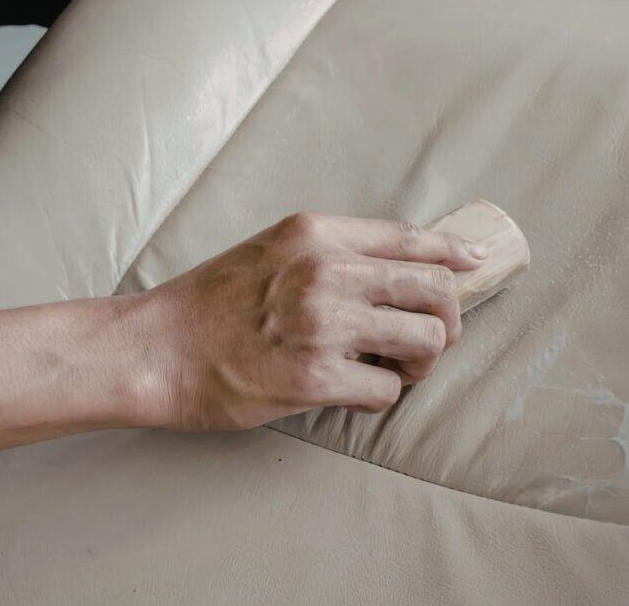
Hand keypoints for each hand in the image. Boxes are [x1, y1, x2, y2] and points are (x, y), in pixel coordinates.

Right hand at [135, 213, 487, 430]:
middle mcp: (326, 272)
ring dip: (421, 360)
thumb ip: (334, 251)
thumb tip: (399, 268)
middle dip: (446, 317)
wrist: (154, 348)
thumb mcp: (274, 249)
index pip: (410, 237)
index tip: (474, 261)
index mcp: (316, 234)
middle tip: (427, 337)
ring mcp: (322, 326)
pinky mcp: (314, 379)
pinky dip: (382, 395)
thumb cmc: (211, 301)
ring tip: (395, 367)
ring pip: (426, 339)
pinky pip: (388, 390)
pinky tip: (356, 390)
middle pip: (434, 288)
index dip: (452, 251)